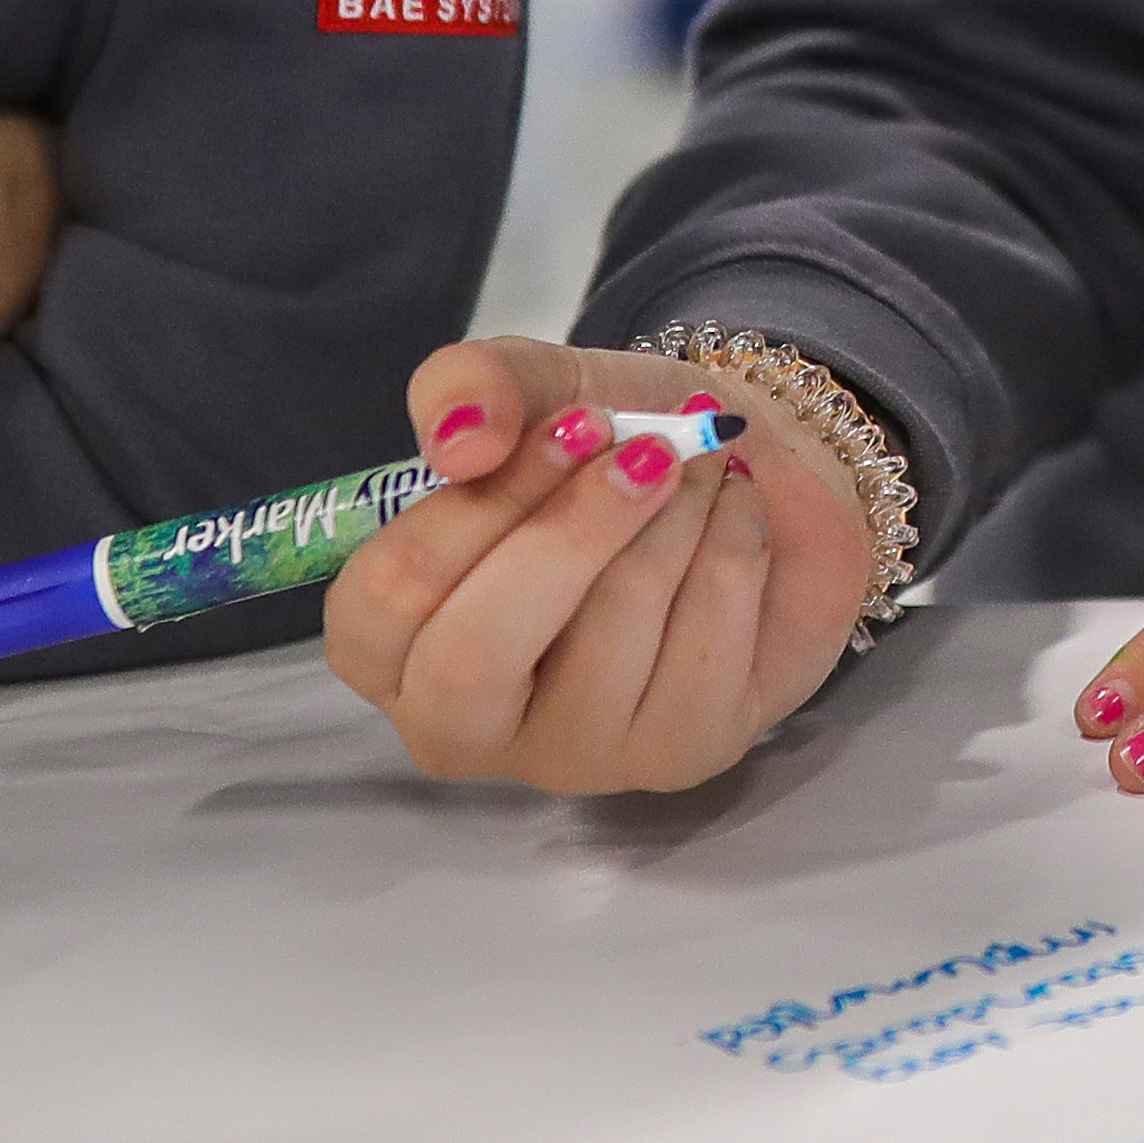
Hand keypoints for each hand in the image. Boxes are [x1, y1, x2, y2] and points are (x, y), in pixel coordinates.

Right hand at [323, 340, 894, 793]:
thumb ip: (469, 388)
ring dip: (673, 516)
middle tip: (648, 449)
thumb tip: (460, 439)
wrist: (758, 476)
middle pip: (474, 656)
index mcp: (390, 646)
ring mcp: (574, 754)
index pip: (385, 598)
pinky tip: (731, 513)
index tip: (573, 422)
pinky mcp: (683, 753)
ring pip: (612, 632)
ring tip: (694, 465)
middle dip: (571, 531)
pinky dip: (733, 540)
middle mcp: (464, 724)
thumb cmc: (610, 452)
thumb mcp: (532, 391)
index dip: (476, 504)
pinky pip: (709, 638)